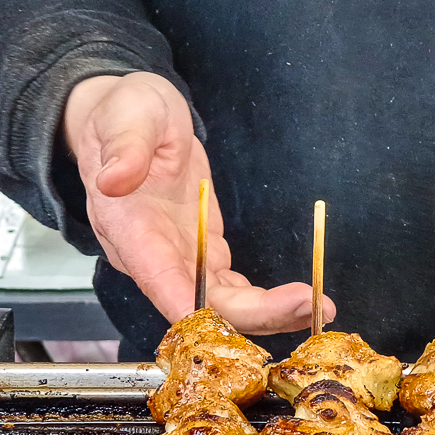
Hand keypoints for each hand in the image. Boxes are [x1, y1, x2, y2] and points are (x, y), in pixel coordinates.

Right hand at [62, 72, 334, 333]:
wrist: (130, 119)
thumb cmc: (126, 115)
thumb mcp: (128, 116)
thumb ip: (125, 147)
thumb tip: (114, 178)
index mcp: (129, 230)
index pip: (163, 284)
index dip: (199, 310)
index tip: (245, 320)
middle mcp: (153, 259)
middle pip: (205, 307)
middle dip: (259, 313)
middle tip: (311, 305)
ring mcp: (181, 261)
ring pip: (225, 306)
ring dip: (272, 314)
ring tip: (320, 308)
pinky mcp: (204, 257)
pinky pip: (235, 293)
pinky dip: (268, 302)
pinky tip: (303, 303)